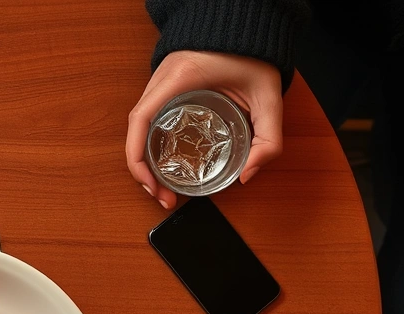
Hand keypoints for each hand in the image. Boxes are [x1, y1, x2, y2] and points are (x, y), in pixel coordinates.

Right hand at [126, 51, 283, 209]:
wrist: (244, 26)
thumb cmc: (251, 55)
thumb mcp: (268, 97)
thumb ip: (269, 137)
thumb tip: (248, 174)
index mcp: (178, 79)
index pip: (140, 120)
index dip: (137, 157)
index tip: (150, 183)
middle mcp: (160, 82)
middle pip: (134, 131)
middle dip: (141, 170)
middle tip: (162, 197)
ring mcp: (159, 86)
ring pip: (138, 129)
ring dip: (143, 161)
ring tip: (161, 188)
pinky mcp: (165, 91)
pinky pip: (147, 122)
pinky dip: (149, 147)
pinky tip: (163, 165)